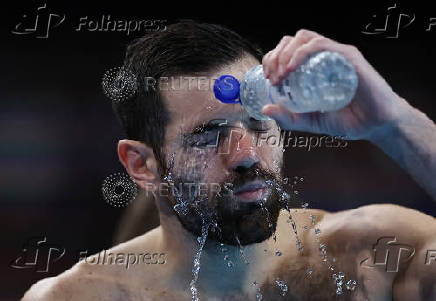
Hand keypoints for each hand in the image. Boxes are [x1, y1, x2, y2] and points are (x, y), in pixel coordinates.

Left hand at [261, 29, 411, 140]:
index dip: (272, 59)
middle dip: (275, 56)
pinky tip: (293, 68)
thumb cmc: (345, 120)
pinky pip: (321, 44)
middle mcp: (323, 57)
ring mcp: (335, 54)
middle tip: (272, 78)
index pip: (286, 51)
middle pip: (291, 41)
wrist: (373, 126)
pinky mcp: (347, 56)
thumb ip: (288, 117)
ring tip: (281, 75)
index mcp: (312, 67)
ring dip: (285, 53)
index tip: (267, 77)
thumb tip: (265, 109)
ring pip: (303, 37)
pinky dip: (301, 52)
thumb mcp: (308, 121)